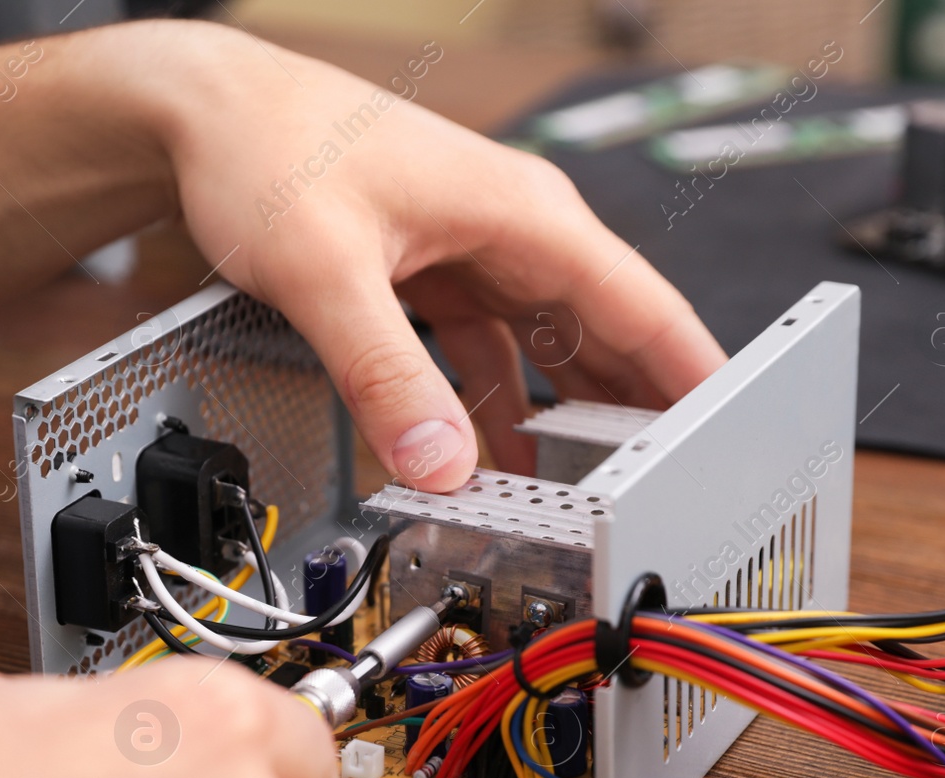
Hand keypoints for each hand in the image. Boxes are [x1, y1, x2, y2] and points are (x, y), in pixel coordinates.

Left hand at [135, 23, 726, 489]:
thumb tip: (438, 462)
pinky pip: (491, 353)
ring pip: (549, 348)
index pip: (641, 304)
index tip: (736, 438)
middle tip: (666, 496)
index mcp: (523, 214)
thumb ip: (383, 373)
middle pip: (607, 334)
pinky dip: (497, 407)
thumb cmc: (271, 150)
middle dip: (638, 416)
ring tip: (591, 497)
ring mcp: (478, 252)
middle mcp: (516, 231)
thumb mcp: (326, 271)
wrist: (208, 112)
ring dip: (565, 421)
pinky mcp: (438, 274)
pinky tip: (496, 459)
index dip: (694, 377)